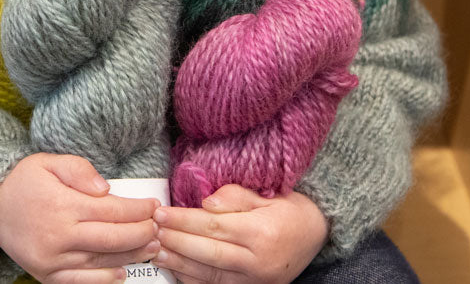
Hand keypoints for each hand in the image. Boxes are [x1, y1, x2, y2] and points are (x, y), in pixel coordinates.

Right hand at [0, 153, 160, 283]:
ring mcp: (52, 259)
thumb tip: (107, 190)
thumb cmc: (23, 181)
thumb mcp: (49, 162)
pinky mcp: (46, 274)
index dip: (138, 210)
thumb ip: (79, 170)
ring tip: (150, 248)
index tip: (154, 206)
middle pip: (113, 238)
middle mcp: (59, 235)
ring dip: (131, 256)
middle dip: (142, 233)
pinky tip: (121, 273)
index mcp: (63, 205)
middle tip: (158, 228)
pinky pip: (80, 282)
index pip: (112, 210)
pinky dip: (104, 281)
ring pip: (102, 262)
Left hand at [152, 185, 327, 283]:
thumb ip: (235, 196)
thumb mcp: (267, 195)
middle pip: (208, 253)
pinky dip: (194, 280)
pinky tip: (177, 270)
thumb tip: (206, 204)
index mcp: (262, 233)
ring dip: (180, 264)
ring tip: (157, 251)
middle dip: (176, 241)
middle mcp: (258, 262)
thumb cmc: (289, 210)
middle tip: (152, 231)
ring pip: (210, 275)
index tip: (161, 213)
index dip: (184, 220)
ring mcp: (256, 281)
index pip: (214, 227)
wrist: (317, 235)